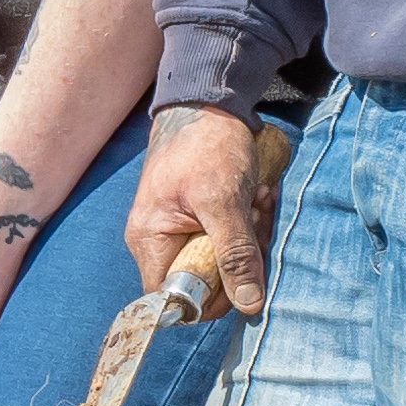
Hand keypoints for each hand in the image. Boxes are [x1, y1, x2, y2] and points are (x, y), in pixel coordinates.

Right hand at [124, 106, 269, 321]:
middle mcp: (158, 238)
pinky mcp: (199, 214)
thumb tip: (249, 304)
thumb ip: (235, 254)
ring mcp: (179, 226)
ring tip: (255, 200)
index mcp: (149, 240)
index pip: (173, 298)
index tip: (242, 279)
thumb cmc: (207, 145)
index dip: (210, 299)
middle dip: (237, 257)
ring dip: (248, 236)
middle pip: (203, 279)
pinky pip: (227, 236)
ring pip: (221, 258)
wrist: (209, 101)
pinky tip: (255, 195)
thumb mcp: (224, 201)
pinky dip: (246, 221)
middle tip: (253, 220)